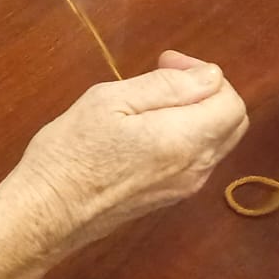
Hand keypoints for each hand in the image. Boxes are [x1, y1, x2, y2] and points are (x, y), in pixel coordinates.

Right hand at [2, 53, 249, 253]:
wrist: (47, 215)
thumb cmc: (70, 153)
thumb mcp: (110, 102)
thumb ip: (166, 87)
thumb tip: (209, 76)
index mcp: (184, 141)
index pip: (231, 102)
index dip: (206, 73)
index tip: (166, 63)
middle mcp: (195, 169)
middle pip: (232, 123)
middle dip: (208, 91)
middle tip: (164, 74)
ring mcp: (184, 188)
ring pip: (217, 142)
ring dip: (197, 112)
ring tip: (151, 99)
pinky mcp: (169, 198)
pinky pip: (198, 160)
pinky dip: (187, 134)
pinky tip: (148, 127)